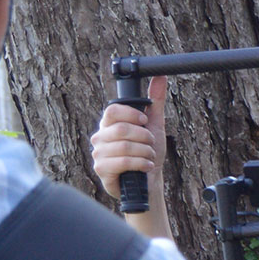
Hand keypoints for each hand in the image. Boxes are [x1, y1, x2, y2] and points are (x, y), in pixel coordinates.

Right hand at [90, 76, 167, 198]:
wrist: (149, 182)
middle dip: (144, 137)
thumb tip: (160, 77)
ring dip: (145, 152)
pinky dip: (140, 163)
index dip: (132, 114)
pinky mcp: (102, 170)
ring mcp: (98, 154)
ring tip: (149, 156)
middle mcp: (100, 137)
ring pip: (125, 146)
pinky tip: (146, 166)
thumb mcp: (155, 125)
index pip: (112, 110)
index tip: (145, 121)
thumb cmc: (148, 153)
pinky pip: (123, 162)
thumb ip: (156, 101)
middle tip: (151, 144)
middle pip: (121, 129)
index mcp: (109, 124)